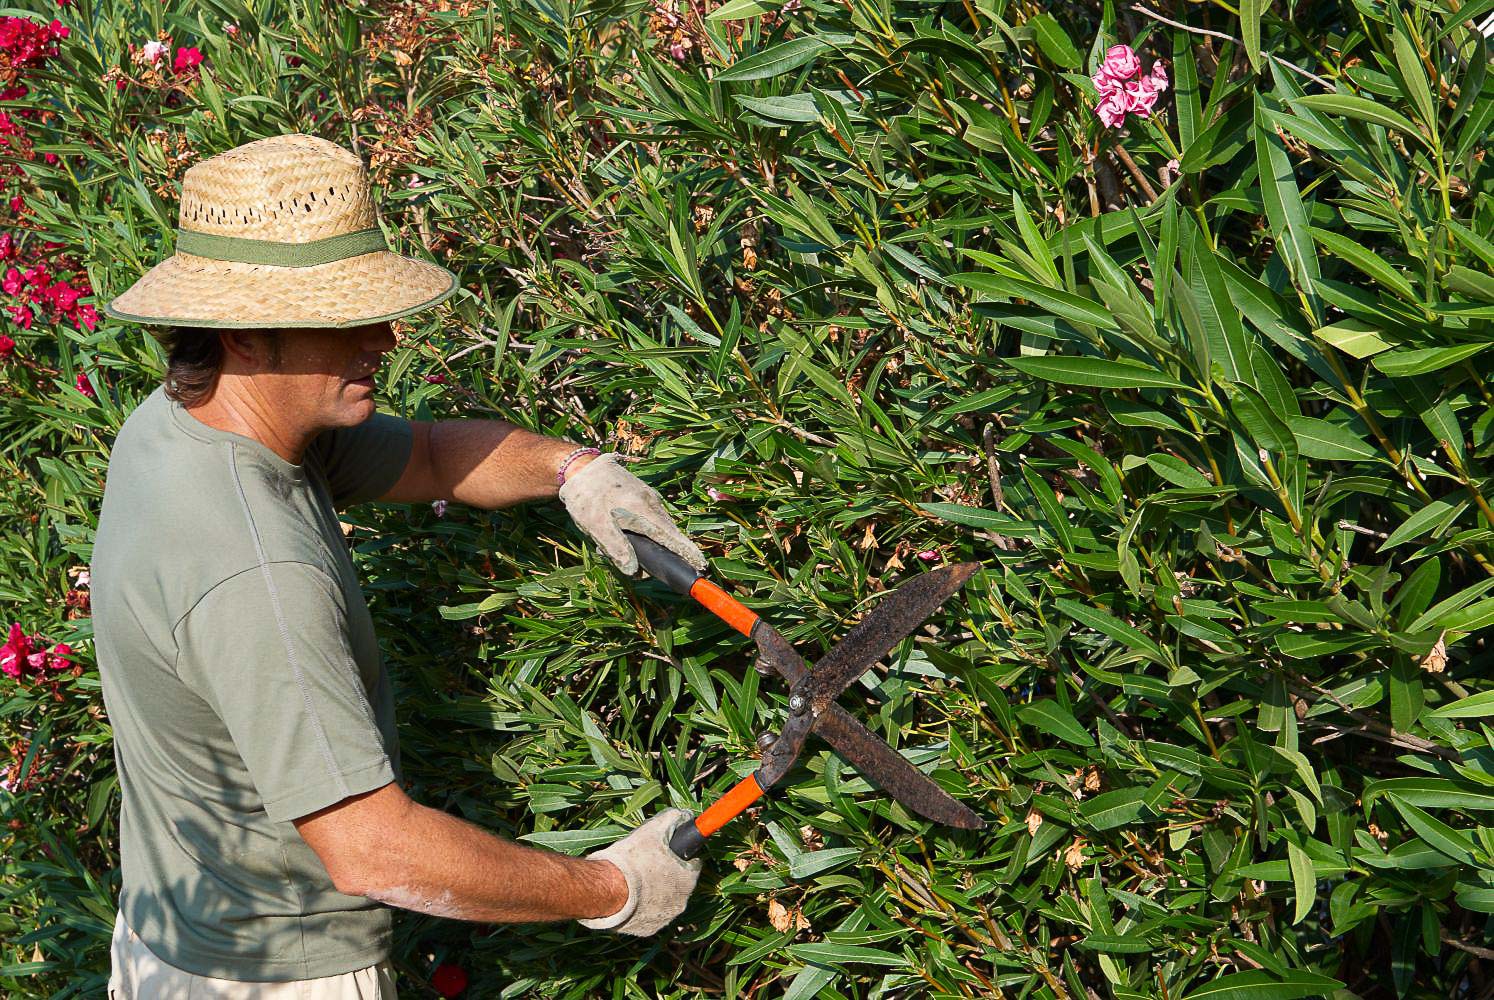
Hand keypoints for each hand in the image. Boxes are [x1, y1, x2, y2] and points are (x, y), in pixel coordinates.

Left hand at [557, 453, 706, 576]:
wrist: (580, 468)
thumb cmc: (586, 498)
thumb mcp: (596, 527)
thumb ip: (616, 548)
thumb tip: (633, 571)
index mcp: (642, 510)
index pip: (671, 536)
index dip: (686, 552)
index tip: (700, 564)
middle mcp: (651, 502)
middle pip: (666, 534)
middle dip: (660, 553)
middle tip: (640, 569)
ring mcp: (648, 497)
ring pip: (657, 527)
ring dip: (646, 542)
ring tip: (617, 547)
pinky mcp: (642, 495)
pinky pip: (649, 518)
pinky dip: (641, 531)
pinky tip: (618, 533)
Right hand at [578, 809, 702, 936]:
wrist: (607, 890)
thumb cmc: (633, 860)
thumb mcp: (654, 830)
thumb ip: (673, 819)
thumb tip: (685, 815)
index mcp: (688, 879)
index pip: (693, 863)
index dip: (680, 855)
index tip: (668, 851)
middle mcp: (682, 902)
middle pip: (679, 884)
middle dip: (667, 874)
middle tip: (647, 864)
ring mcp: (665, 919)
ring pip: (664, 901)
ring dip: (655, 892)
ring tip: (635, 881)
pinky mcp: (647, 930)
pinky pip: (648, 915)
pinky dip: (641, 907)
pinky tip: (629, 897)